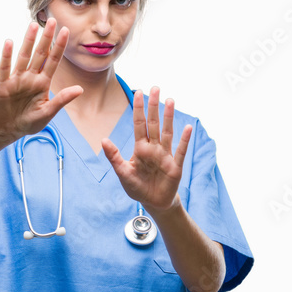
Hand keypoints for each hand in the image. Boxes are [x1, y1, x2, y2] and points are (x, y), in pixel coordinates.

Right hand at [0, 18, 82, 144]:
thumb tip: (80, 89)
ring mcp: (17, 79)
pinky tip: (9, 42)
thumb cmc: (30, 121)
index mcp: (43, 82)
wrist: (9, 130)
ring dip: (28, 41)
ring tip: (33, 25)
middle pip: (40, 54)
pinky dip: (7, 55)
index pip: (53, 60)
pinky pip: (5, 68)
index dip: (59, 46)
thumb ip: (62, 100)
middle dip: (46, 38)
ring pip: (24, 56)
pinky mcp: (3, 84)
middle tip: (53, 20)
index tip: (66, 30)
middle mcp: (31, 77)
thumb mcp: (48, 112)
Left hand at [101, 87, 191, 215]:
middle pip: (154, 123)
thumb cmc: (138, 187)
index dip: (139, 109)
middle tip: (155, 88)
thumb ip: (114, 157)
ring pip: (167, 133)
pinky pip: (180, 151)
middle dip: (154, 106)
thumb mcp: (123, 173)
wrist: (153, 203)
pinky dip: (184, 140)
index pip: (139, 124)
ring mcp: (166, 156)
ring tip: (170, 101)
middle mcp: (154, 148)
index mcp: (140, 148)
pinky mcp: (175, 167)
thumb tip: (103, 140)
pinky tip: (188, 127)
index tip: (138, 92)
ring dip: (169, 117)